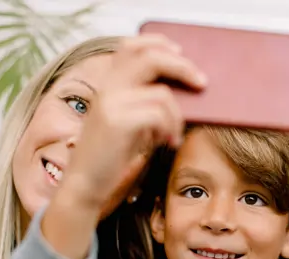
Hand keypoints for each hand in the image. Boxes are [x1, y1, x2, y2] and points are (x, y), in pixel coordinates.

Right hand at [60, 34, 206, 212]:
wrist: (85, 185)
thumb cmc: (110, 158)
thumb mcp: (128, 123)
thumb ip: (144, 103)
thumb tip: (181, 91)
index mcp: (107, 85)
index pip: (131, 46)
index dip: (158, 43)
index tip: (180, 53)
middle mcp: (107, 89)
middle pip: (151, 58)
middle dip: (182, 67)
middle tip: (202, 83)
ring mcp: (110, 104)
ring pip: (162, 94)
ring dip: (178, 116)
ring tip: (174, 135)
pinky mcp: (118, 122)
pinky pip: (159, 115)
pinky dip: (171, 128)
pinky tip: (168, 143)